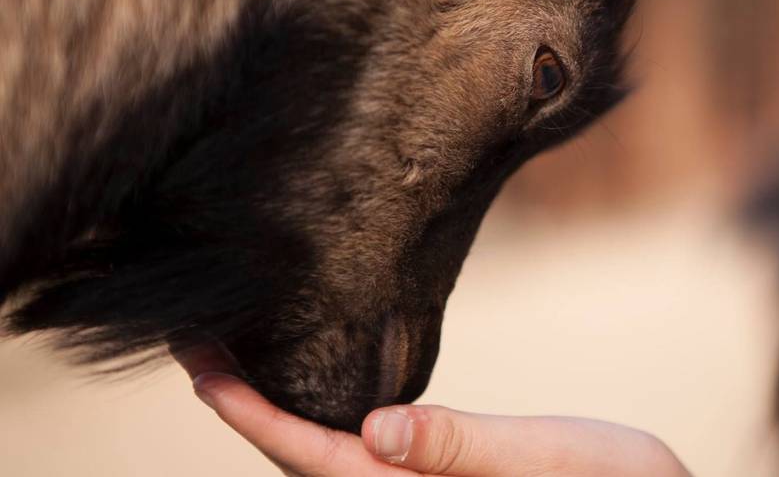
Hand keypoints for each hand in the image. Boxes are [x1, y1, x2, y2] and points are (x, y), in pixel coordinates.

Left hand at [174, 344, 689, 476]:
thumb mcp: (548, 460)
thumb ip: (462, 450)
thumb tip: (378, 432)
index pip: (312, 457)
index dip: (248, 411)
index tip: (199, 359)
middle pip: (306, 463)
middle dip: (248, 407)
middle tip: (201, 345)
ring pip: (331, 464)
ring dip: (281, 415)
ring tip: (240, 363)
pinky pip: (365, 462)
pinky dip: (326, 425)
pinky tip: (326, 396)